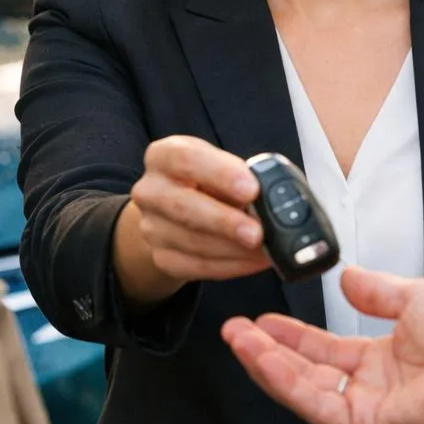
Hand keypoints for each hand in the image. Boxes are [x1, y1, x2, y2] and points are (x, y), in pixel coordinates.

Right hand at [114, 135, 270, 304]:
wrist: (174, 212)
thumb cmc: (207, 182)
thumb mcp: (221, 167)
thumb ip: (242, 177)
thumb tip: (273, 199)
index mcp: (165, 156)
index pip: (186, 159)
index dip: (220, 173)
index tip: (251, 189)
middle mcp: (150, 190)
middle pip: (183, 206)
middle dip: (225, 222)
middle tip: (257, 233)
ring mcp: (151, 227)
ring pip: (193, 242)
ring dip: (235, 250)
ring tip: (267, 250)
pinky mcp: (161, 257)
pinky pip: (197, 266)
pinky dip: (231, 266)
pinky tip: (255, 261)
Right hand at [221, 264, 423, 423]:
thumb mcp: (418, 295)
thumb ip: (378, 290)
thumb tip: (349, 278)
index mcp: (388, 358)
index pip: (329, 348)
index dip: (295, 335)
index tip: (265, 320)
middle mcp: (373, 386)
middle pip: (308, 370)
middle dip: (270, 349)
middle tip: (237, 330)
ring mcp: (367, 407)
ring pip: (304, 387)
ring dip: (267, 362)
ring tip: (238, 339)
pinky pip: (314, 402)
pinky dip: (284, 379)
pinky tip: (262, 356)